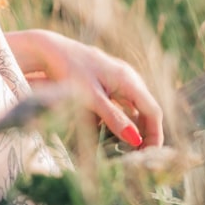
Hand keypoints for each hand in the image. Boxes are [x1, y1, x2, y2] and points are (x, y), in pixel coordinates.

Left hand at [5, 29, 163, 147]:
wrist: (49, 49)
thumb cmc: (69, 69)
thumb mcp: (90, 97)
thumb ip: (113, 118)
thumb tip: (135, 140)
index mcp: (128, 79)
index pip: (153, 111)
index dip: (155, 135)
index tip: (149, 156)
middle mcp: (127, 76)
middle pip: (146, 109)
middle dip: (145, 133)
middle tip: (138, 156)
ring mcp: (118, 77)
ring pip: (134, 106)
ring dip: (133, 126)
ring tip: (127, 148)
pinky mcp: (106, 79)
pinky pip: (122, 102)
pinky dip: (121, 117)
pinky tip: (110, 131)